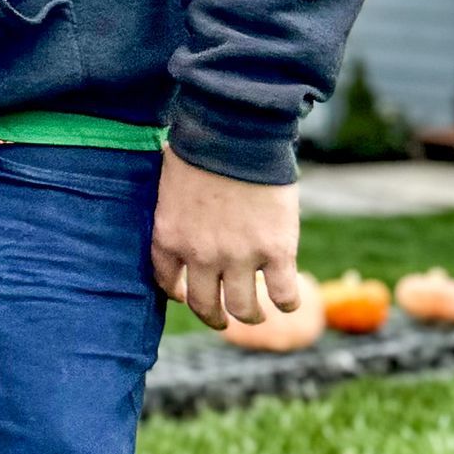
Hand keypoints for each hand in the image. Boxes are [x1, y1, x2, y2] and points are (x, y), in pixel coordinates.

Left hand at [151, 144, 300, 330]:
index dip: (178, 292)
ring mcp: (239, 257)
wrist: (237, 133)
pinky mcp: (276, 252)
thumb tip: (175, 205)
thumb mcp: (170, 180)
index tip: (186, 295)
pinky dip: (286, 302)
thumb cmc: (201, 146)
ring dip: (250, 316)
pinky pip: (282, 294)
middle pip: (204, 305)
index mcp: (170, 236)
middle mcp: (200, 255)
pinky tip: (286, 300)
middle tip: (222, 320)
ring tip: (256, 314)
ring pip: (243, 309)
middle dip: (213, 318)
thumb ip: (173, 206)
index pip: (166, 280)